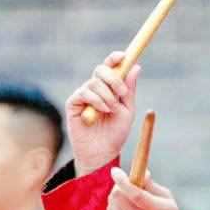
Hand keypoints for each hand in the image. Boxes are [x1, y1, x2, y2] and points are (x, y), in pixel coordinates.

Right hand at [65, 52, 139, 175]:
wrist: (102, 153)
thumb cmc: (115, 133)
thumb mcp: (127, 110)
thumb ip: (129, 90)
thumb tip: (136, 66)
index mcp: (108, 88)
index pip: (110, 67)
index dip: (115, 58)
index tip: (123, 56)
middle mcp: (94, 89)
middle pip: (100, 69)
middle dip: (113, 78)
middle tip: (121, 93)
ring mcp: (83, 95)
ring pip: (94, 82)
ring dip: (107, 95)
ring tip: (111, 110)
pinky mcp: (73, 104)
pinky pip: (84, 93)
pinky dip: (96, 100)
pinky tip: (102, 111)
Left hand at [106, 167, 187, 209]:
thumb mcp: (168, 200)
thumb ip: (152, 185)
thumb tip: (141, 172)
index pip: (136, 195)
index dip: (123, 181)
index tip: (115, 171)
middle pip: (118, 198)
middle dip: (119, 186)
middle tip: (125, 184)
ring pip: (112, 204)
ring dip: (116, 196)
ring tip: (128, 198)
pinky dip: (115, 207)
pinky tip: (125, 209)